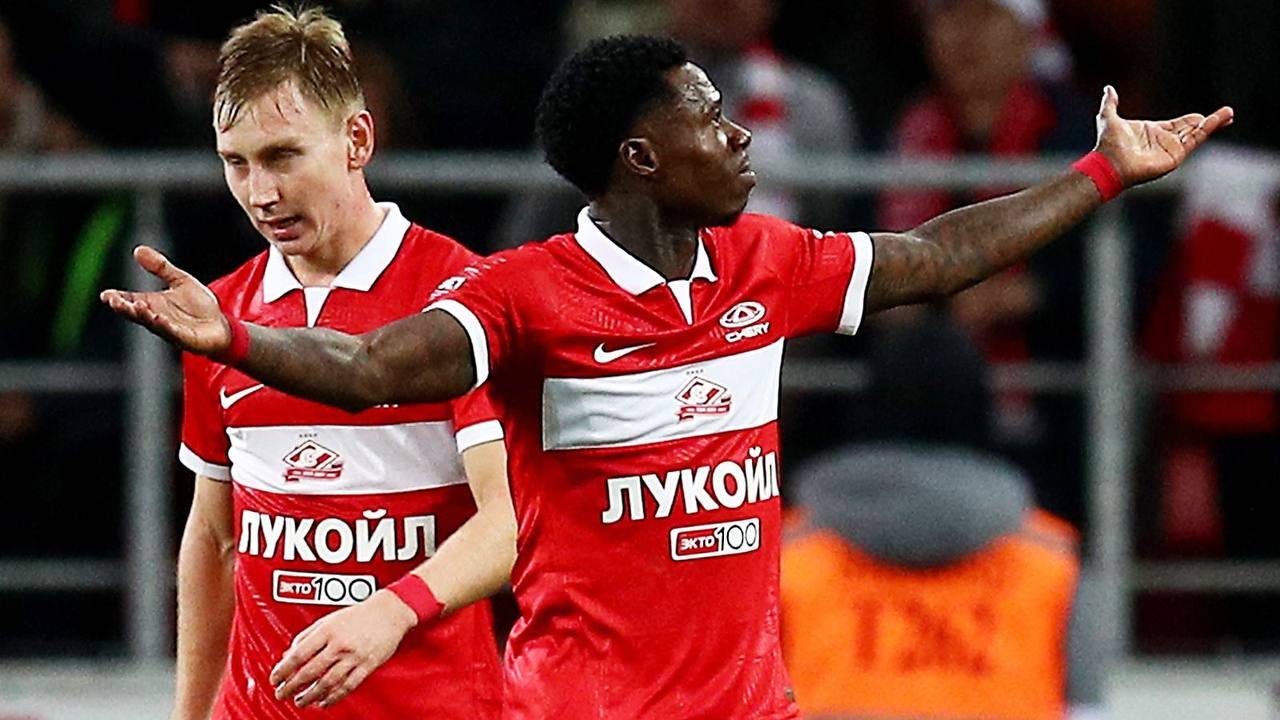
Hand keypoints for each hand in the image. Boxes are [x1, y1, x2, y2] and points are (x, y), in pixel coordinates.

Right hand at [100, 246, 230, 354]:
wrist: (221, 325)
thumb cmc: (199, 305)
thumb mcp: (180, 280)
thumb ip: (160, 267)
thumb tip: (137, 249)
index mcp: (152, 303)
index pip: (130, 300)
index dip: (118, 298)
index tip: (106, 295)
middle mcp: (157, 317)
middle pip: (136, 313)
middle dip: (125, 308)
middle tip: (115, 302)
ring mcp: (169, 329)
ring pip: (152, 323)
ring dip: (144, 316)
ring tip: (136, 306)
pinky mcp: (184, 338)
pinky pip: (172, 332)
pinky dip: (165, 326)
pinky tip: (160, 318)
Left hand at [269, 589, 417, 708]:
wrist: (389, 612)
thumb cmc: (358, 615)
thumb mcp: (328, 619)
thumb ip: (306, 636)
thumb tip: (288, 655)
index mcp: (327, 630)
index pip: (299, 654)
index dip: (283, 670)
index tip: (275, 679)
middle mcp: (340, 644)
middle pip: (310, 671)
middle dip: (292, 686)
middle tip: (282, 694)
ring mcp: (354, 657)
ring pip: (327, 682)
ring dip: (310, 695)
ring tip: (300, 701)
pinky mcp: (367, 666)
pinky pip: (347, 686)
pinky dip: (333, 697)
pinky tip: (323, 702)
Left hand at [1093, 85, 1232, 186]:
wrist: (1108, 162)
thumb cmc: (1108, 144)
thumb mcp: (1108, 117)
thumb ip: (1110, 103)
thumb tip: (1108, 89)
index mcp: (1154, 132)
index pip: (1179, 124)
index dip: (1192, 120)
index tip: (1202, 116)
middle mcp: (1164, 141)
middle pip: (1192, 129)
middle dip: (1210, 122)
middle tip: (1227, 113)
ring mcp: (1170, 150)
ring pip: (1196, 134)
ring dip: (1213, 124)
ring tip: (1229, 114)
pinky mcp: (1174, 157)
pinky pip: (1193, 141)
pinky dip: (1206, 130)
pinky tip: (1216, 121)